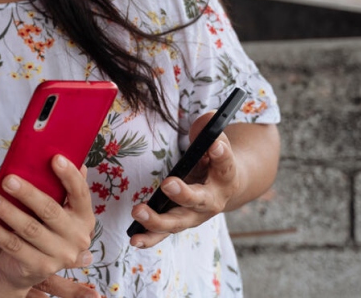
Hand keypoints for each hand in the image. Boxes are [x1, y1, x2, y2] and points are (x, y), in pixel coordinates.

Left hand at [0, 155, 98, 293]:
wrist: (32, 267)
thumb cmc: (44, 226)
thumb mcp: (56, 208)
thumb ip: (60, 186)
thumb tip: (63, 152)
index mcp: (84, 217)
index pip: (81, 193)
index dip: (69, 175)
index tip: (55, 158)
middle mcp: (77, 237)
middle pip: (50, 211)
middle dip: (28, 193)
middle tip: (7, 179)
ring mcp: (59, 255)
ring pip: (29, 229)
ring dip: (6, 210)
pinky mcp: (39, 268)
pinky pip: (12, 246)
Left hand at [128, 111, 240, 248]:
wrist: (225, 185)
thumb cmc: (215, 158)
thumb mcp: (215, 139)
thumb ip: (210, 128)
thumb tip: (206, 120)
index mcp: (226, 175)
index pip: (225, 164)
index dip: (221, 154)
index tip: (215, 145)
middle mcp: (214, 199)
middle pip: (199, 199)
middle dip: (184, 193)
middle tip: (168, 183)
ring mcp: (196, 215)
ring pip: (178, 221)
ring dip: (158, 220)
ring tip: (139, 212)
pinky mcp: (180, 222)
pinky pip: (164, 233)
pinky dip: (150, 237)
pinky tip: (135, 239)